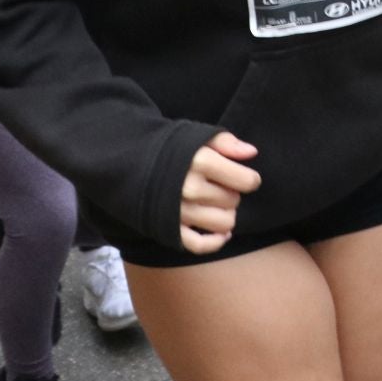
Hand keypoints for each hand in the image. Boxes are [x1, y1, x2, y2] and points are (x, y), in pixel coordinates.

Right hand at [179, 131, 260, 254]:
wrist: (129, 162)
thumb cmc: (169, 147)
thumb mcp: (196, 136)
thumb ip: (226, 142)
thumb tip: (252, 153)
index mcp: (200, 162)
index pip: (245, 181)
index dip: (249, 179)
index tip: (245, 177)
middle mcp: (190, 188)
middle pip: (234, 201)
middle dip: (233, 194)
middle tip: (221, 186)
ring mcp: (179, 211)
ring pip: (224, 223)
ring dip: (226, 215)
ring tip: (217, 204)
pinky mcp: (169, 229)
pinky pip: (200, 245)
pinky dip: (215, 242)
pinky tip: (221, 233)